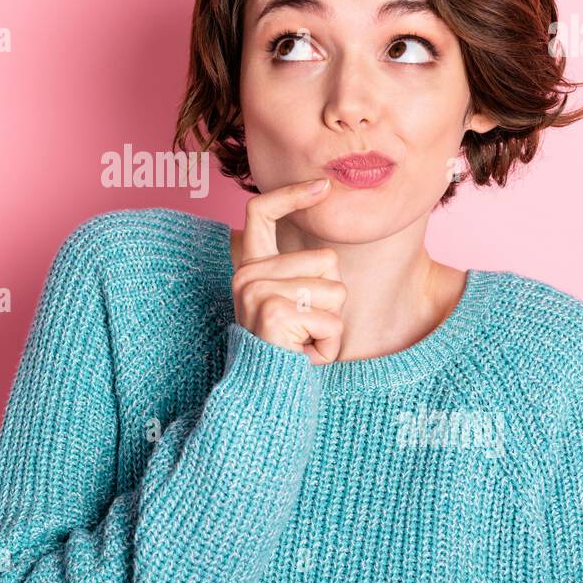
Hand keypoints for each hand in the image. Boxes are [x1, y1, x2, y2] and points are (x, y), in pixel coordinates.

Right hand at [231, 177, 345, 364]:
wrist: (266, 396)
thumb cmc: (288, 351)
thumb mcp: (292, 303)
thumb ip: (302, 273)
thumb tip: (330, 249)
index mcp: (250, 268)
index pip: (261, 212)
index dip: (291, 194)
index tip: (322, 186)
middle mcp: (247, 275)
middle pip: (326, 260)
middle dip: (332, 298)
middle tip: (304, 328)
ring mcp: (257, 292)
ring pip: (335, 290)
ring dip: (332, 324)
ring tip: (304, 342)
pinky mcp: (274, 312)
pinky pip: (331, 320)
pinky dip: (329, 344)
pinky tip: (305, 354)